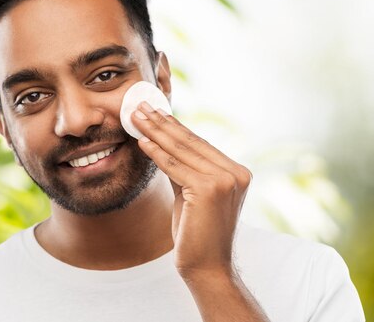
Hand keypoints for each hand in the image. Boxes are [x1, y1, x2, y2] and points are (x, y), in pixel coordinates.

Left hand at [131, 101, 250, 279]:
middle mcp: (236, 173)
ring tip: (136, 117)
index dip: (174, 126)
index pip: (199, 143)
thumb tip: (162, 144)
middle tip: (140, 106)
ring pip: (181, 151)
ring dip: (155, 132)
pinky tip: (141, 141)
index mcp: (237, 172)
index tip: (154, 112)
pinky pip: (174, 167)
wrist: (207, 268)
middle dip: (161, 123)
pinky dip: (156, 153)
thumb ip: (184, 170)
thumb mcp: (192, 194)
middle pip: (190, 143)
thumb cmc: (198, 234)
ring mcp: (225, 180)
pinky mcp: (209, 190)